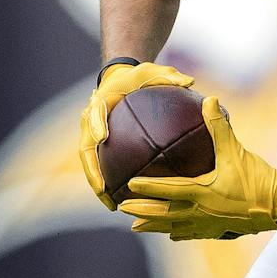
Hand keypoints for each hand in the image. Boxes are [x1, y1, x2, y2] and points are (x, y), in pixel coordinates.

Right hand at [78, 60, 194, 208]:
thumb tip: (190, 81)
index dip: (95, 125)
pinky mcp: (99, 147)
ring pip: (91, 165)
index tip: (100, 138)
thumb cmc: (138, 77)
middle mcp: (91, 122)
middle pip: (86, 150)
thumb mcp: (152, 72)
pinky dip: (110, 185)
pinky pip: (103, 167)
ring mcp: (92, 136)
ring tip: (111, 205)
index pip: (95, 113)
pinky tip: (126, 201)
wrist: (119, 80)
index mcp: (101, 102)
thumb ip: (169, 76)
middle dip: (92, 171)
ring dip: (98, 186)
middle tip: (103, 190)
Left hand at [119, 96, 276, 240]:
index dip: (147, 187)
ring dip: (154, 226)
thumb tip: (209, 100)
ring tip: (136, 226)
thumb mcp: (235, 150)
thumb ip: (219, 125)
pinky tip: (171, 235)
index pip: (168, 190)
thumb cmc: (257, 177)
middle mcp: (201, 211)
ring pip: (174, 228)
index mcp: (202, 192)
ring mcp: (209, 224)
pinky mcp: (218, 231)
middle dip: (142, 211)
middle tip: (121, 208)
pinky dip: (178, 234)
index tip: (129, 184)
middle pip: (164, 214)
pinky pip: (192, 234)